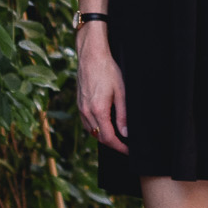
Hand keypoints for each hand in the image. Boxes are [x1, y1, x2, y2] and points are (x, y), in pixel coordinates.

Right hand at [76, 26, 127, 151]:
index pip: (109, 138)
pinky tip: (104, 124)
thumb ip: (123, 115)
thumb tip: (125, 133)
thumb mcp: (121, 92)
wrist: (91, 56)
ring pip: (92, 131)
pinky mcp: (78, 104)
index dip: (120, 147)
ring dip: (103, 136)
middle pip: (99, 137)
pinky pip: (86, 123)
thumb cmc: (107, 70)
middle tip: (125, 145)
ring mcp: (81, 108)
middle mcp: (86, 112)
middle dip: (113, 144)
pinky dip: (96, 128)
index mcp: (98, 110)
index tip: (128, 151)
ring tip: (117, 136)